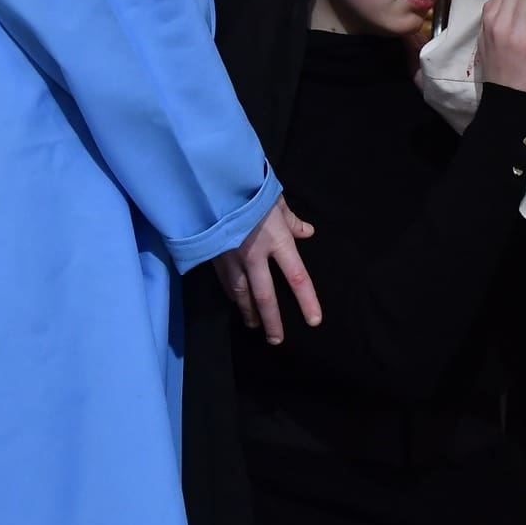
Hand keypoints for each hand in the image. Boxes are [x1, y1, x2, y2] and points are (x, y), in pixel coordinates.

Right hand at [212, 198, 318, 344]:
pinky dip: (233, 295)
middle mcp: (255, 255)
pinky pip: (226, 282)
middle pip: (266, 297)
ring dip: (249, 313)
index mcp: (277, 240)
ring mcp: (232, 258)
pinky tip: (236, 302)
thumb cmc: (249, 188)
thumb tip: (307, 232)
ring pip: (242, 295)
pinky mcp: (214, 256)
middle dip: (272, 321)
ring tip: (255, 326)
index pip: (297, 277)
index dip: (307, 301)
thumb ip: (292, 220)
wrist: (211, 183)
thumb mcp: (276, 200)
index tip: (314, 320)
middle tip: (277, 340)